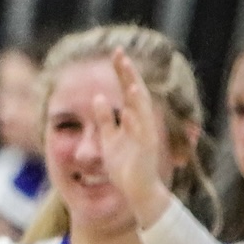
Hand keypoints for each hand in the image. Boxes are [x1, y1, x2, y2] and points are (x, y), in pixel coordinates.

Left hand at [94, 48, 174, 225]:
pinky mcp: (146, 149)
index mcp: (132, 119)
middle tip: (119, 54)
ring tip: (127, 76)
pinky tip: (129, 108)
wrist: (136, 190)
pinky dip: (135, 119)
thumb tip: (97, 98)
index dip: (122, 71)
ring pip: (141, 109)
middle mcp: (141, 123)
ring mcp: (145, 135)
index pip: (128, 89)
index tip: (115, 53)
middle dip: (128, 73)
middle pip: (135, 92)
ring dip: (134, 92)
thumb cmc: (124, 165)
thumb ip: (105, 119)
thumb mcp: (109, 138)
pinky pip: (141, 131)